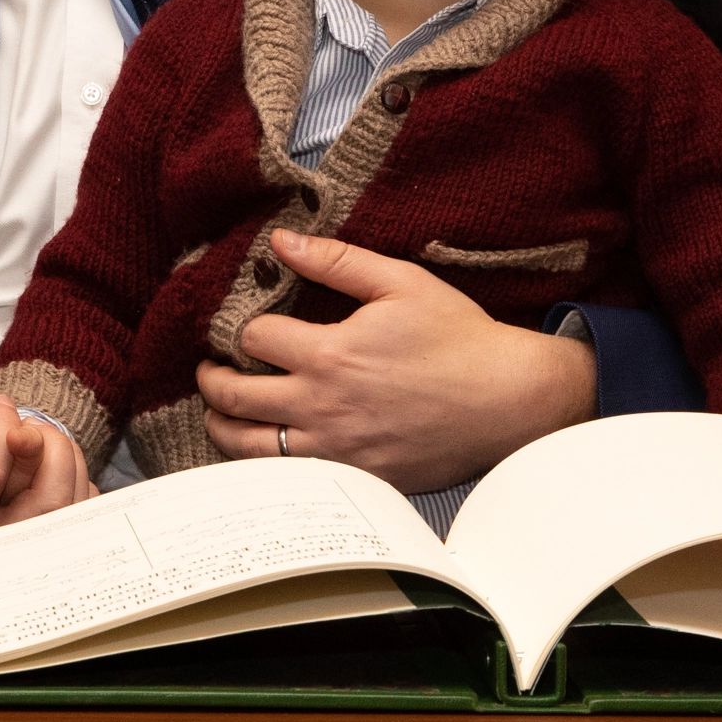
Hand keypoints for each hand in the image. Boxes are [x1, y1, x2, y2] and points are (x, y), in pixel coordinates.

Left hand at [195, 232, 597, 492]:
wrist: (510, 401)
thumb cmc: (460, 339)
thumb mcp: (400, 283)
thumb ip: (336, 260)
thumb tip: (282, 241)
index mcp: (330, 355)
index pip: (251, 339)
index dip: (237, 328)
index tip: (237, 326)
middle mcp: (324, 408)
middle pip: (233, 398)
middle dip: (212, 379)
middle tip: (211, 369)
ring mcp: (338, 452)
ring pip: (250, 448)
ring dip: (223, 426)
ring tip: (221, 410)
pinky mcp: (357, 480)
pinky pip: (290, 479)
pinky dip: (265, 463)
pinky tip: (266, 445)